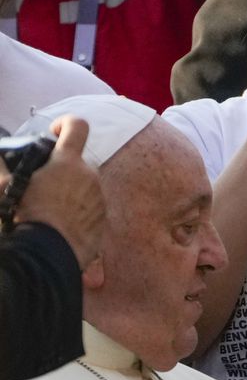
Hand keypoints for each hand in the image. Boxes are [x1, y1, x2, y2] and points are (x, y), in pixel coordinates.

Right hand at [8, 117, 104, 268]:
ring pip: (85, 185)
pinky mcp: (102, 219)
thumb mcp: (6, 188)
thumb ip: (2, 167)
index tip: (54, 133)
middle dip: (62, 168)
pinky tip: (61, 223)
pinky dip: (78, 210)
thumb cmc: (28, 217)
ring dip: (70, 190)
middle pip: (77, 161)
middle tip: (42, 183)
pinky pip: (90, 207)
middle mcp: (89, 176)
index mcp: (67, 162)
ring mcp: (99, 198)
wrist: (49, 255)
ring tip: (50, 207)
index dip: (65, 123)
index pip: (77, 126)